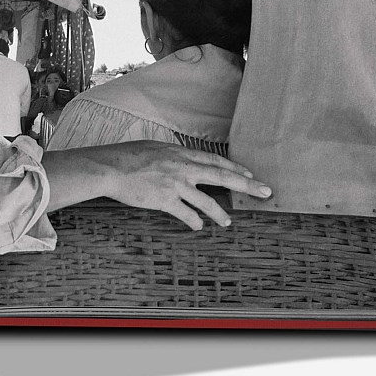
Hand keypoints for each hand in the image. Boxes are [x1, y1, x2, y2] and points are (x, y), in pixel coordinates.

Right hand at [44, 140, 271, 230]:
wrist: (110, 167)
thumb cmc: (127, 156)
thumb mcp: (154, 148)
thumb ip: (171, 156)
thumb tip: (180, 161)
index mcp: (180, 153)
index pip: (215, 161)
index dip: (235, 168)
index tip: (250, 174)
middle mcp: (182, 167)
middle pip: (222, 177)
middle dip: (246, 185)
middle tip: (265, 191)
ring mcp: (175, 184)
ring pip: (206, 201)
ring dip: (219, 214)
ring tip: (227, 222)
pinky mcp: (165, 200)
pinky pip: (186, 214)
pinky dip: (194, 222)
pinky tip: (198, 227)